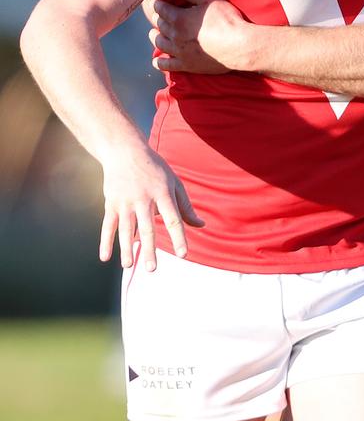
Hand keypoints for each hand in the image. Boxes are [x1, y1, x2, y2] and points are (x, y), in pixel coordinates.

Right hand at [99, 141, 203, 270]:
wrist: (125, 150)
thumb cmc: (155, 169)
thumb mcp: (174, 183)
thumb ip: (186, 207)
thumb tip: (201, 225)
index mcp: (163, 193)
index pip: (173, 219)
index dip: (179, 237)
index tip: (184, 254)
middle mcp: (144, 199)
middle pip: (148, 228)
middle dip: (149, 249)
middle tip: (151, 269)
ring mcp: (126, 201)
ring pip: (126, 229)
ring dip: (126, 248)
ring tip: (128, 265)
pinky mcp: (111, 203)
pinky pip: (108, 225)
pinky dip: (105, 241)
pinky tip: (105, 258)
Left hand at [149, 0, 245, 73]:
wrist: (239, 46)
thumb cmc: (227, 20)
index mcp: (179, 18)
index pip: (160, 9)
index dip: (158, 4)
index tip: (157, 1)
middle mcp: (175, 35)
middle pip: (160, 25)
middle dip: (158, 18)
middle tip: (159, 15)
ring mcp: (180, 52)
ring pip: (160, 43)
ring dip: (156, 37)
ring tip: (154, 34)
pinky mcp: (187, 65)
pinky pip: (167, 65)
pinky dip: (159, 62)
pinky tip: (156, 61)